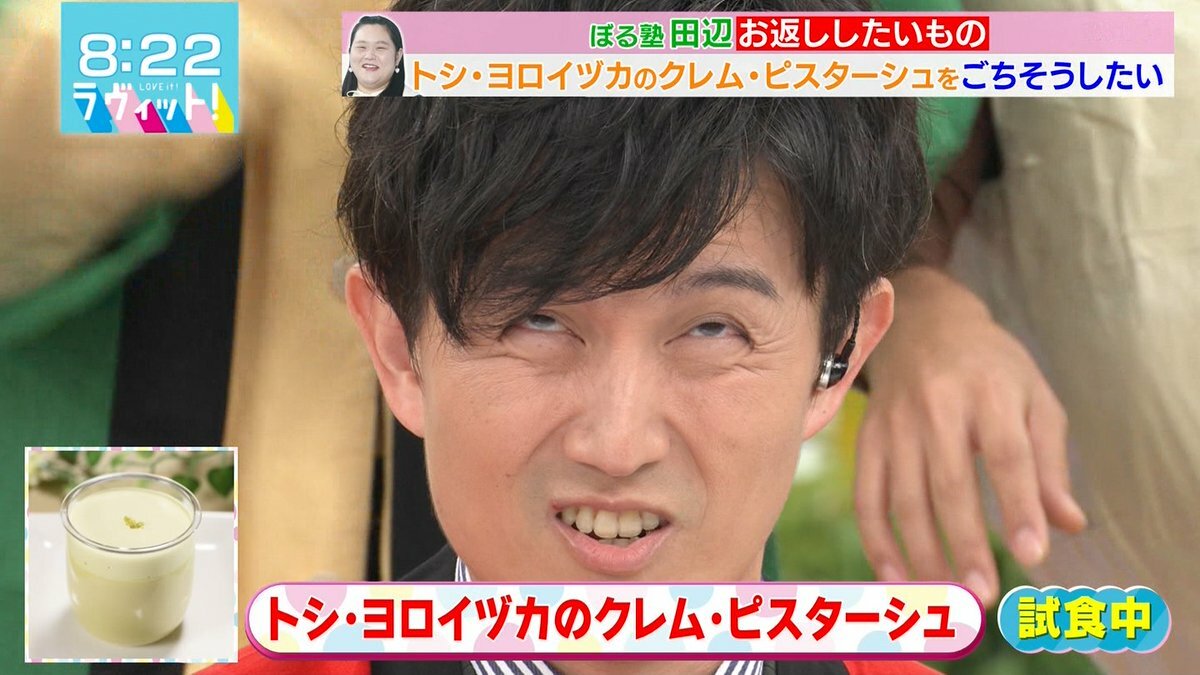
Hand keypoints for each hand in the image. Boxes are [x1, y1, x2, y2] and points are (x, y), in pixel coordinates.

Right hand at [855, 266, 1086, 605]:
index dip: (1018, 506)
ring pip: (904, 498)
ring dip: (923, 553)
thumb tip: (1068, 524)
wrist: (922, 323)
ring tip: (948, 596)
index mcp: (990, 391)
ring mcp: (896, 424)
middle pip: (949, 483)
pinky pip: (866, 497)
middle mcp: (938, 406)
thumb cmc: (991, 367)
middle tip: (985, 595)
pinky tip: (897, 578)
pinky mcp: (868, 439)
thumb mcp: (1035, 398)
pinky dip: (877, 542)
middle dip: (966, 544)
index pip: (1006, 454)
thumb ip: (1051, 462)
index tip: (1033, 554)